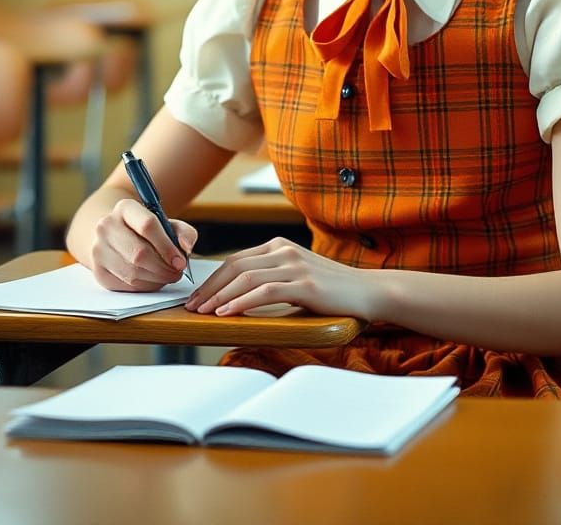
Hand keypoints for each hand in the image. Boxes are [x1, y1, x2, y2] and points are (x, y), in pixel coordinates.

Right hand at [90, 197, 197, 291]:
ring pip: (132, 273)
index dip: (167, 246)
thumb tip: (186, 248)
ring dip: (156, 279)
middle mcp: (106, 226)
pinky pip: (125, 286)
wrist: (115, 236)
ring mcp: (98, 250)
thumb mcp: (167, 223)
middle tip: (177, 272)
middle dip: (163, 268)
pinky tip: (153, 280)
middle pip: (139, 253)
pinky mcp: (98, 272)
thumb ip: (183, 232)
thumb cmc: (146, 231)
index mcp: (125, 208)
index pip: (147, 225)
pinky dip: (145, 287)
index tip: (180, 261)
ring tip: (168, 276)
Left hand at [184, 237, 373, 318]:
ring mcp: (295, 265)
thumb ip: (271, 281)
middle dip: (209, 287)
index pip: (236, 259)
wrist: (368, 291)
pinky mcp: (305, 284)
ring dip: (219, 296)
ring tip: (203, 311)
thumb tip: (237, 299)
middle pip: (234, 266)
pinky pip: (264, 291)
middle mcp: (284, 251)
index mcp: (279, 246)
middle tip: (192, 306)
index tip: (197, 295)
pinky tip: (227, 312)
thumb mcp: (296, 278)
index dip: (212, 278)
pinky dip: (241, 302)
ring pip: (245, 277)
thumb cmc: (332, 290)